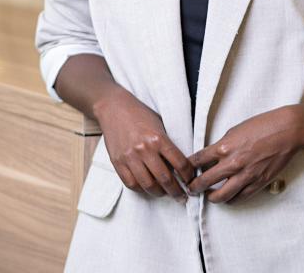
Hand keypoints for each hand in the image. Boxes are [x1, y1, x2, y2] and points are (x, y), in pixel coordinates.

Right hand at [93, 87, 193, 201]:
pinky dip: (141, 189)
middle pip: (165, 179)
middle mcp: (144, 149)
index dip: (188, 176)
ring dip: (159, 193)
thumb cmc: (139, 114)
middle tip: (182, 196)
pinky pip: (131, 183)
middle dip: (176, 191)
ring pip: (148, 185)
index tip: (191, 181)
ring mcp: (129, 157)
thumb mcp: (159, 124)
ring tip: (165, 193)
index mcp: (158, 138)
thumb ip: (168, 144)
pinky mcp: (117, 162)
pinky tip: (147, 188)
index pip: (180, 164)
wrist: (113, 108)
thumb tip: (180, 166)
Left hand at [187, 105, 303, 203]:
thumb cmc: (262, 125)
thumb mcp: (235, 130)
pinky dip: (231, 199)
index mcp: (224, 147)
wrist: (287, 131)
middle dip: (194, 187)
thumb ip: (222, 145)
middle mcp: (232, 163)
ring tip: (208, 196)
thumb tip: (212, 156)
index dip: (187, 168)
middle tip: (190, 189)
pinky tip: (227, 197)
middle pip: (205, 181)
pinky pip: (240, 198)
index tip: (182, 172)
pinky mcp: (258, 183)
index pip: (197, 160)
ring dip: (212, 198)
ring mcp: (246, 175)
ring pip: (221, 196)